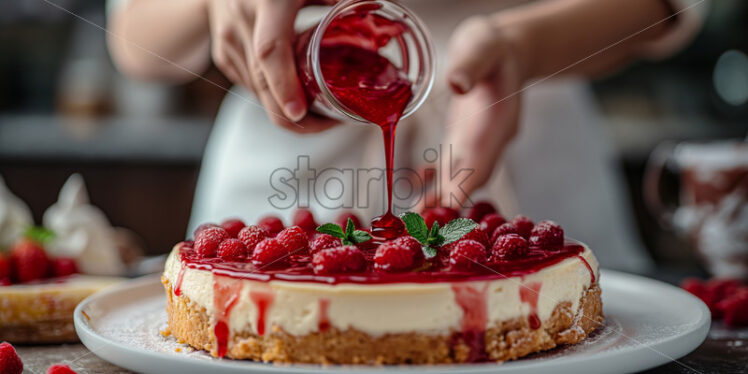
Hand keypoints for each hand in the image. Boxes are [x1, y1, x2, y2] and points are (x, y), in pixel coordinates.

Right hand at [206, 0, 337, 132]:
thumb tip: (374, 8)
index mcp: (268, 3)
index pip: (270, 49)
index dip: (284, 84)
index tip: (300, 112)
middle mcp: (242, 21)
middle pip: (262, 81)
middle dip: (293, 115)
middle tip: (328, 124)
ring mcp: (229, 40)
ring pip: (256, 90)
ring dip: (285, 109)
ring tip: (320, 114)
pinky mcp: (224, 54)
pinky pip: (250, 85)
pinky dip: (273, 96)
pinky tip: (295, 98)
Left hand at [418, 16, 525, 210]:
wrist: (505, 47)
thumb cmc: (493, 44)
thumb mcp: (483, 45)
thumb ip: (471, 65)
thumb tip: (456, 84)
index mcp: (498, 120)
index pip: (483, 159)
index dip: (467, 186)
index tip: (449, 210)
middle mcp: (490, 138)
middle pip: (471, 178)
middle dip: (449, 204)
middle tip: (423, 228)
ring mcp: (478, 141)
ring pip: (459, 177)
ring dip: (439, 198)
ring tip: (413, 221)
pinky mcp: (464, 138)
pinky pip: (450, 165)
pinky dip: (435, 178)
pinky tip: (417, 184)